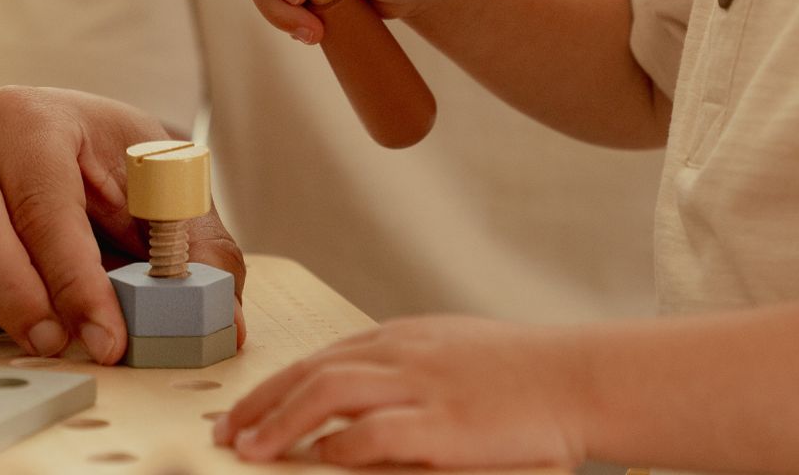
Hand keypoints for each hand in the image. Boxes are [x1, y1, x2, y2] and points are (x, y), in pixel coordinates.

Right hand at [0, 87, 245, 362]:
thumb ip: (195, 246)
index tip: (106, 336)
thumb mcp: (162, 186)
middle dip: (15, 293)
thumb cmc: (113, 161)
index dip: (74, 277)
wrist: (66, 142)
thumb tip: (224, 316)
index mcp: (35, 118)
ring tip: (25, 326)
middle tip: (60, 342)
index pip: (47, 200)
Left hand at [212, 315, 587, 467]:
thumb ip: (405, 370)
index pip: (323, 357)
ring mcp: (421, 385)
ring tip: (250, 450)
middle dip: (261, 403)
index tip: (244, 412)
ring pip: (329, 392)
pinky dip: (339, 447)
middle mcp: (403, 353)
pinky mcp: (443, 423)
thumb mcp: (452, 352)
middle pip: (313, 371)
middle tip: (226, 433)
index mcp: (404, 337)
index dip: (276, 386)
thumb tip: (360, 402)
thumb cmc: (518, 370)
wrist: (572, 375)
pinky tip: (319, 462)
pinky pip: (374, 432)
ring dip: (282, 423)